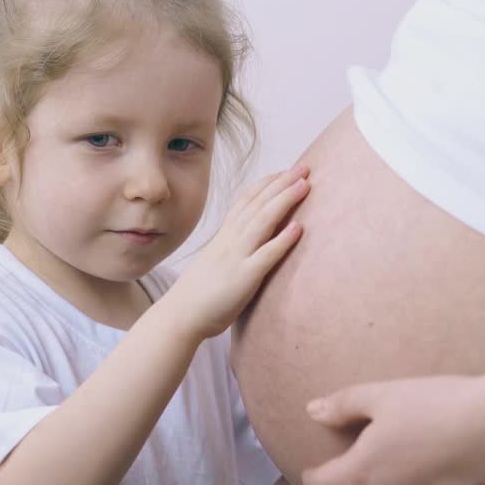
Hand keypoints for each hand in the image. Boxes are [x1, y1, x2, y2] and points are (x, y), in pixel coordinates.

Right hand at [167, 165, 308, 338]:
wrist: (180, 316)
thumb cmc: (199, 294)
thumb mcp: (216, 262)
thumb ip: (232, 249)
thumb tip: (248, 243)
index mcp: (224, 237)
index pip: (246, 201)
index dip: (266, 184)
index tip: (285, 171)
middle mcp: (230, 241)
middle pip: (258, 204)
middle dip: (282, 183)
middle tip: (304, 167)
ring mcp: (237, 257)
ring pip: (263, 221)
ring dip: (285, 201)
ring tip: (305, 185)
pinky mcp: (244, 278)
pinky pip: (266, 255)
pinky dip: (283, 240)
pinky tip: (299, 228)